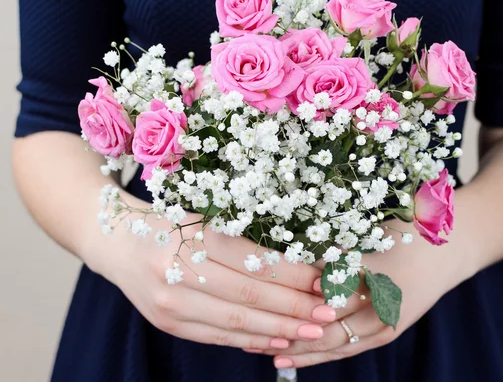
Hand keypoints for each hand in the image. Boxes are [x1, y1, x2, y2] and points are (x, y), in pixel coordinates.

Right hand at [82, 192, 337, 350]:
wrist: (117, 243)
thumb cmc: (171, 222)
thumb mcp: (207, 218)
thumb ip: (247, 240)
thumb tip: (301, 263)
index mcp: (193, 234)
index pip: (256, 260)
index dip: (295, 273)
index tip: (326, 279)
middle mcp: (178, 270)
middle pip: (251, 294)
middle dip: (296, 306)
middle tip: (329, 311)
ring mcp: (170, 301)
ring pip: (238, 320)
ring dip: (281, 328)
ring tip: (314, 330)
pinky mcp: (167, 323)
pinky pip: (218, 336)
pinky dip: (252, 339)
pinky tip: (279, 340)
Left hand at [255, 218, 470, 367]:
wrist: (449, 251)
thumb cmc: (408, 236)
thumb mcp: (372, 240)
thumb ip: (335, 254)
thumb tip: (291, 260)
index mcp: (374, 288)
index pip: (323, 306)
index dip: (290, 309)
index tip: (259, 308)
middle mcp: (379, 315)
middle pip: (324, 331)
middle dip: (287, 335)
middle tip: (251, 339)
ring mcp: (383, 328)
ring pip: (334, 346)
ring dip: (300, 351)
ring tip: (266, 352)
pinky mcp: (384, 333)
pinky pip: (348, 349)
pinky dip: (321, 354)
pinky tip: (298, 357)